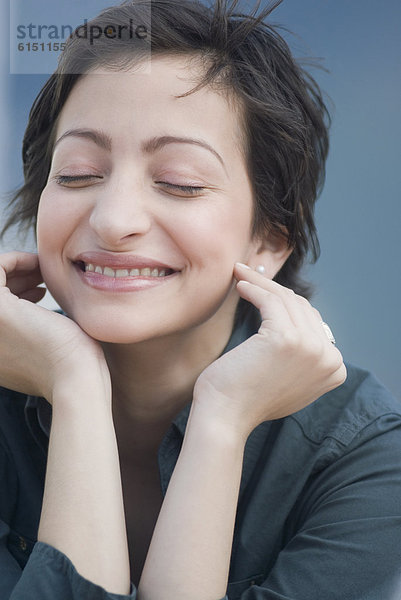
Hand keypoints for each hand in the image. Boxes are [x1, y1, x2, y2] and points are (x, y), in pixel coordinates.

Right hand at [0, 252, 108, 399]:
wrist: (76, 377)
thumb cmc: (72, 364)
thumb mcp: (45, 346)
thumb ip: (32, 334)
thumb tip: (39, 318)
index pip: (0, 312)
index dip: (15, 292)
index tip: (41, 287)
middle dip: (17, 279)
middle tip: (43, 277)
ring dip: (17, 270)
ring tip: (44, 273)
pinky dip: (16, 260)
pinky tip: (39, 265)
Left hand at [194, 263, 346, 437]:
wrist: (225, 417)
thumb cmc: (246, 398)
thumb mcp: (286, 377)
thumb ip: (302, 357)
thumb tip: (298, 323)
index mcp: (335, 369)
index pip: (314, 323)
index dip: (288, 304)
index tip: (265, 291)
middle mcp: (329, 359)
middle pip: (302, 308)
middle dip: (273, 288)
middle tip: (248, 275)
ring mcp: (311, 348)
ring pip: (286, 299)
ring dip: (260, 282)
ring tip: (239, 274)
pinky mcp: (286, 338)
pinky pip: (270, 300)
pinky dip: (254, 288)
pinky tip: (239, 285)